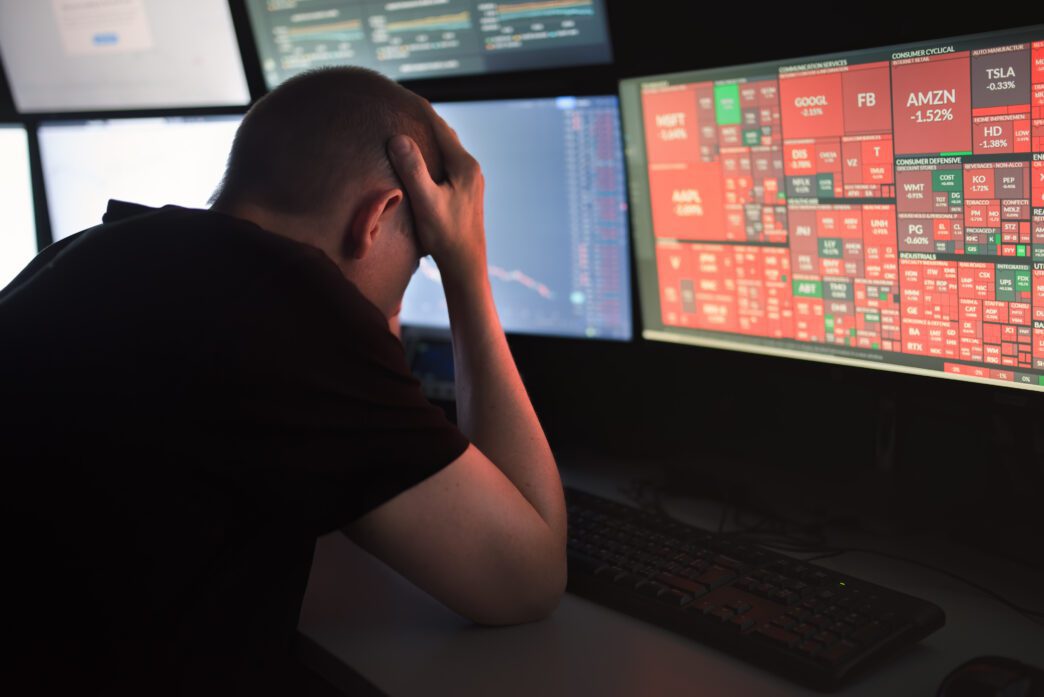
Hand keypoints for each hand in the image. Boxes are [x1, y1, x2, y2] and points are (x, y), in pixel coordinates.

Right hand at [386, 106, 486, 282]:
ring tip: (407, 129)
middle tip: (400, 108)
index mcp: (464, 166)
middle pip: (444, 136)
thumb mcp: (425, 202)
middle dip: (423, 121)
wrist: (466, 265)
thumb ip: (413, 169)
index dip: (419, 110)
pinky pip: (447, 164)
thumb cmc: (446, 236)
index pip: (439, 127)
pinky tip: (419, 161)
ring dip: (428, 139)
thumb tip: (398, 138)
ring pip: (446, 150)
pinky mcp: (466, 193)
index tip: (401, 94)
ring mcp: (471, 181)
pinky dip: (432, 156)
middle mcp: (471, 169)